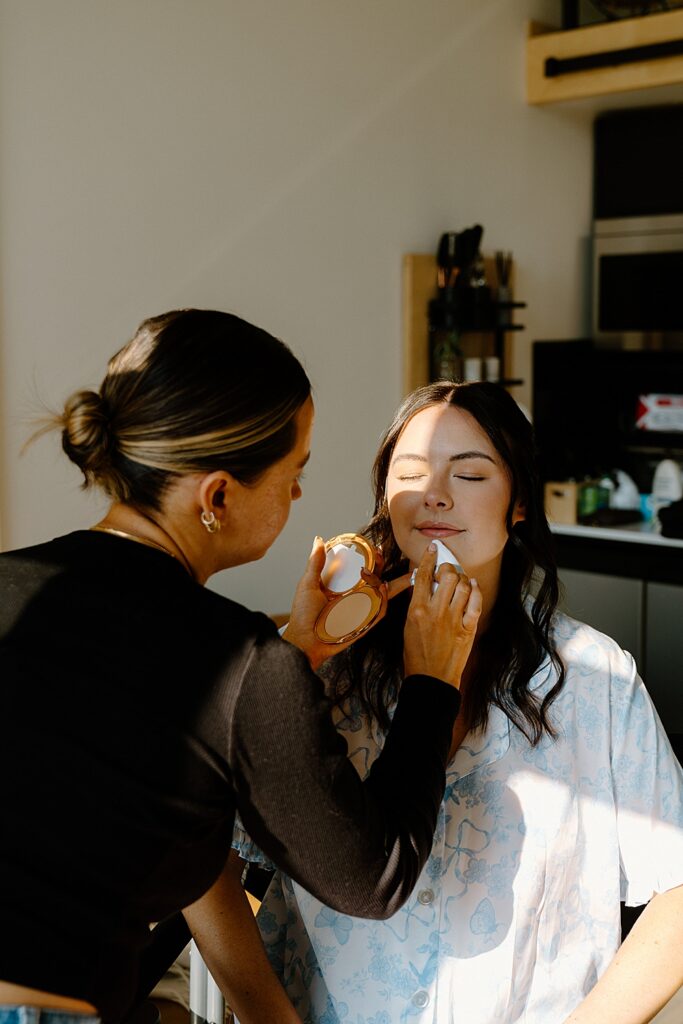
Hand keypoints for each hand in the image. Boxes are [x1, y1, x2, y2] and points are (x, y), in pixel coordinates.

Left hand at [283, 537, 411, 670]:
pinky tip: (381, 589)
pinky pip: (379, 612)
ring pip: (381, 594)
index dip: (371, 558)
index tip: (374, 548)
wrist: (304, 641)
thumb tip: (319, 539)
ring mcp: (360, 610)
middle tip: (380, 556)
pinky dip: (384, 601)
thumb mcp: (308, 585)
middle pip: (375, 578)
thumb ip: (315, 563)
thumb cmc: (303, 616)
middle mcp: (354, 597)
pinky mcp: (364, 623)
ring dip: (389, 583)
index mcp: (343, 586)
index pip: (361, 569)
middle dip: (382, 566)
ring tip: (379, 577)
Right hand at [403, 543, 480, 687]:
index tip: (434, 548)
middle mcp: (436, 611)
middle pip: (448, 576)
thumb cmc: (416, 655)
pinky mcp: (467, 629)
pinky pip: (475, 603)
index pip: (424, 575)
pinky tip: (473, 586)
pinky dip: (475, 591)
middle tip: (448, 570)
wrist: (431, 679)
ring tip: (460, 580)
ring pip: (463, 586)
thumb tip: (425, 585)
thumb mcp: (407, 626)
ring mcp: (453, 620)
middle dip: (449, 568)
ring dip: (462, 579)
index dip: (429, 558)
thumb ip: (416, 605)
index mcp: (417, 610)